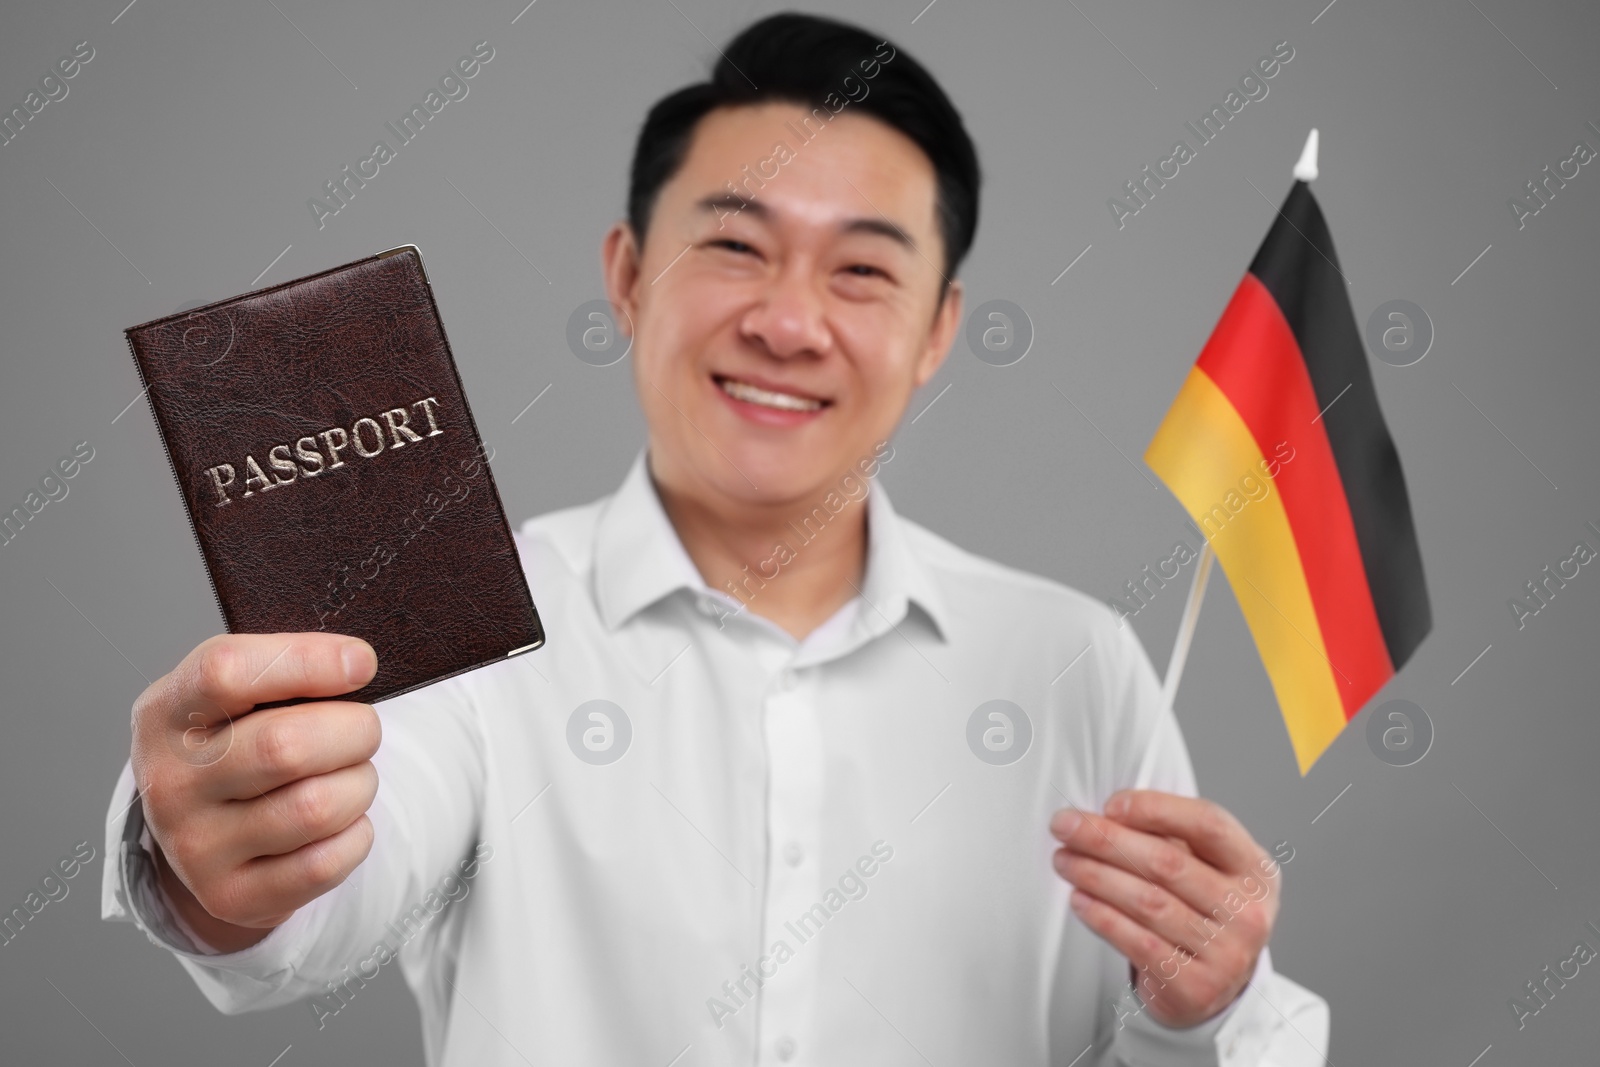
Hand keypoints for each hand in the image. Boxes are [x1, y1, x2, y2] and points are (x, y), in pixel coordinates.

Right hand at [129, 633, 381, 951]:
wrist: (202, 828)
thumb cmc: (239, 739)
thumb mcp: (239, 693)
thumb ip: (287, 668)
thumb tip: (356, 664)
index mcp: (166, 713)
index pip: (227, 672)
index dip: (310, 662)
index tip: (362, 664)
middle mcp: (170, 782)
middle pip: (286, 747)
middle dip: (354, 731)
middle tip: (362, 730)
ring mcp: (194, 847)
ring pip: (316, 808)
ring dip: (360, 785)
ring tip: (350, 775)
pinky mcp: (229, 896)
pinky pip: (325, 863)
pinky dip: (355, 836)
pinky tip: (341, 822)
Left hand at [1049, 790, 1279, 1027]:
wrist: (1216, 986)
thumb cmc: (1202, 911)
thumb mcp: (1206, 869)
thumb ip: (1169, 838)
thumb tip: (1105, 815)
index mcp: (1255, 869)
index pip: (1209, 824)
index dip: (1156, 808)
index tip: (1111, 804)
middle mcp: (1248, 911)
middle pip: (1168, 863)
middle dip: (1107, 840)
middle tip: (1065, 826)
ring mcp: (1227, 953)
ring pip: (1148, 903)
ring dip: (1096, 876)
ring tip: (1064, 860)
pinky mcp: (1197, 987)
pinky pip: (1138, 943)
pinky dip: (1102, 917)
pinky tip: (1079, 899)